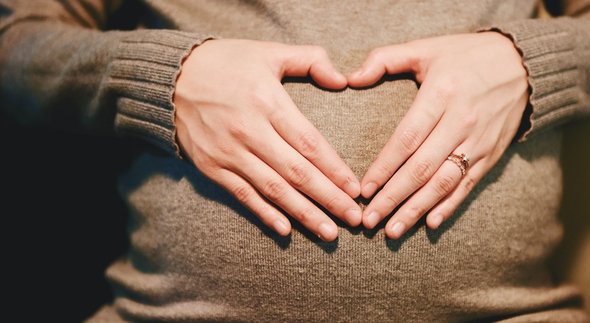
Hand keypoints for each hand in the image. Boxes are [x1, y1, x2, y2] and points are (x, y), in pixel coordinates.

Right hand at [174, 39, 361, 240]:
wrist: (171, 77)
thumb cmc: (227, 62)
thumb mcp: (269, 52)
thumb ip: (310, 60)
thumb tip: (343, 80)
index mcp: (267, 101)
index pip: (309, 143)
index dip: (335, 169)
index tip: (356, 189)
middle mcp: (249, 131)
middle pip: (296, 172)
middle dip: (329, 198)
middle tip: (354, 219)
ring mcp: (228, 152)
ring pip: (273, 190)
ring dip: (304, 213)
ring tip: (329, 232)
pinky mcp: (212, 167)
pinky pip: (242, 195)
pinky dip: (264, 214)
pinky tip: (286, 230)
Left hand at [348, 32, 527, 238]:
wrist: (523, 64)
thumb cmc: (465, 56)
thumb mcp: (426, 48)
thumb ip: (385, 59)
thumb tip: (350, 78)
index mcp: (441, 94)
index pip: (407, 138)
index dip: (384, 167)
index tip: (363, 189)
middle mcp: (461, 121)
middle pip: (422, 168)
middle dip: (393, 197)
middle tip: (369, 220)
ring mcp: (478, 141)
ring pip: (444, 183)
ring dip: (417, 209)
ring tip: (393, 230)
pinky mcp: (491, 154)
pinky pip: (468, 185)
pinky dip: (449, 206)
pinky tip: (430, 223)